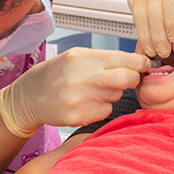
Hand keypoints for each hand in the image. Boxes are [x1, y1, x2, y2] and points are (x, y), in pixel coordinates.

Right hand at [0, 47, 149, 136]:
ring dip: (111, 93)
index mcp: (82, 58)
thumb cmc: (56, 74)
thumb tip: (136, 63)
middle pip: (127, 78)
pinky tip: (85, 103)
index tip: (144, 65)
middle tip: (126, 79)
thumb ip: (104, 58)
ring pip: (116, 96)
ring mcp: (79, 99)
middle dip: (132, 78)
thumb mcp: (76, 56)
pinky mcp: (78, 117)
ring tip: (92, 90)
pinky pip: (105, 111)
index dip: (140, 63)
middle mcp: (81, 77)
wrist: (29, 97)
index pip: (124, 59)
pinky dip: (100, 107)